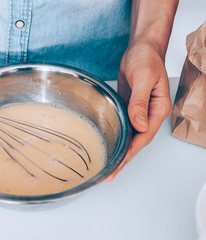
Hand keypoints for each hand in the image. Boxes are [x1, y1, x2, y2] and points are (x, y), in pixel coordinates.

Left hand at [105, 40, 171, 181]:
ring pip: (130, 137)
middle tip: (110, 174)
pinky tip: (109, 145)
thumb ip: (140, 101)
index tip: (118, 165)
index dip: (130, 153)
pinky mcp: (130, 108)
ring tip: (108, 166)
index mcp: (157, 110)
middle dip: (123, 159)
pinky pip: (124, 127)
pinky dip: (117, 137)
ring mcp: (139, 112)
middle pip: (136, 142)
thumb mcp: (144, 78)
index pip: (143, 137)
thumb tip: (139, 124)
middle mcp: (149, 114)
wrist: (141, 49)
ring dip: (120, 151)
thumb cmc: (146, 59)